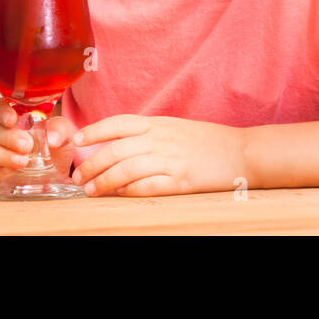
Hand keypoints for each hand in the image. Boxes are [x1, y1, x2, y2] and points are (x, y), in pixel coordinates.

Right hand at [0, 99, 76, 186]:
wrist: (58, 169)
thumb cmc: (55, 144)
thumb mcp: (63, 133)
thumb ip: (59, 130)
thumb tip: (51, 138)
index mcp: (15, 118)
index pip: (0, 107)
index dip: (2, 111)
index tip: (11, 118)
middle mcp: (2, 133)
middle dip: (10, 137)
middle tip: (27, 145)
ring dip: (5, 156)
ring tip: (23, 161)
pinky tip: (12, 173)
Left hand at [70, 115, 247, 196]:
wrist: (243, 152)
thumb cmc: (208, 141)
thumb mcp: (175, 127)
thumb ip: (149, 133)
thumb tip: (118, 143)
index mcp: (159, 123)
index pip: (118, 123)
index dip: (94, 130)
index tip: (76, 140)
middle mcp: (161, 139)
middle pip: (116, 149)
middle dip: (91, 163)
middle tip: (77, 177)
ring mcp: (171, 160)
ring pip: (125, 169)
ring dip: (103, 181)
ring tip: (90, 190)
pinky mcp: (180, 181)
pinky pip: (147, 186)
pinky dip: (127, 191)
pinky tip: (117, 195)